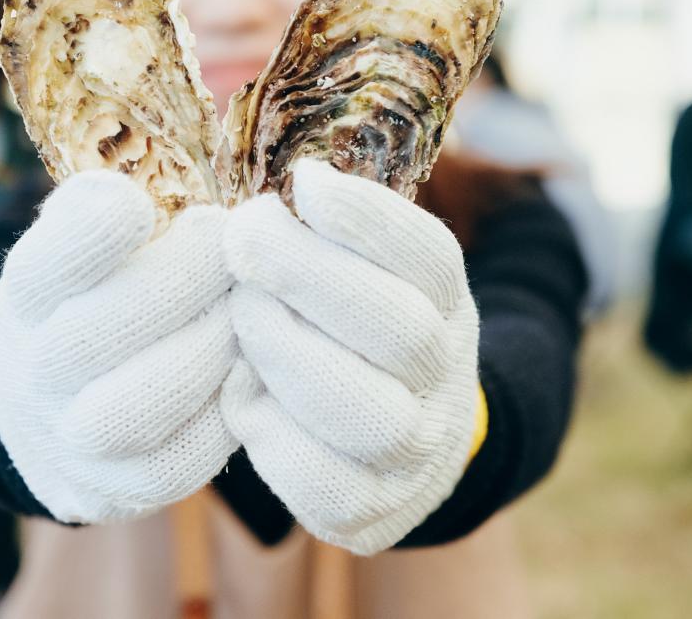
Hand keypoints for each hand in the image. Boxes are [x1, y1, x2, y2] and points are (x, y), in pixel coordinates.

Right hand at [0, 171, 236, 523]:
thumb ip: (106, 206)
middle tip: (238, 242)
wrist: (53, 412)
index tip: (142, 202)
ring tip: (255, 303)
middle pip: (97, 335)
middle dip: (184, 280)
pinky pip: (184, 462)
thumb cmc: (94, 294)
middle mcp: (31, 373)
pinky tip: (255, 363)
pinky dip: (229, 408)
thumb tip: (155, 157)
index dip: (91, 234)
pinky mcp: (121, 490)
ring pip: (140, 407)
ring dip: (213, 346)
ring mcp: (72, 440)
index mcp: (23, 296)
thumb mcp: (80, 239)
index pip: (39, 267)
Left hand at [220, 159, 480, 554]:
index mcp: (449, 301)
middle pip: (398, 329)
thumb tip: (282, 182)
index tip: (305, 181)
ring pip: (363, 411)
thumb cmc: (348, 322)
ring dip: (286, 351)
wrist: (398, 436)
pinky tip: (242, 390)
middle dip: (308, 274)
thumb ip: (328, 226)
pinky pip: (318, 481)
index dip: (369, 218)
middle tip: (245, 238)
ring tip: (241, 312)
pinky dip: (269, 432)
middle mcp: (445, 376)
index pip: (430, 257)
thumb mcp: (361, 263)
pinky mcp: (369, 510)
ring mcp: (414, 449)